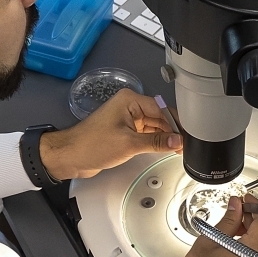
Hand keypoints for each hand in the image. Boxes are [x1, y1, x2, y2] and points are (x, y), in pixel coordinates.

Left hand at [39, 89, 181, 180]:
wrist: (70, 156)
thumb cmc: (92, 144)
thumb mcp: (129, 144)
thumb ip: (156, 142)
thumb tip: (177, 141)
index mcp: (130, 100)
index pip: (161, 109)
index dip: (176, 124)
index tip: (187, 137)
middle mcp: (129, 106)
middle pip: (159, 117)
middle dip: (172, 132)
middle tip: (185, 146)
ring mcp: (126, 119)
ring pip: (153, 127)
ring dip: (164, 138)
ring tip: (178, 150)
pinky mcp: (124, 131)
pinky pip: (145, 134)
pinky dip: (154, 142)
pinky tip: (164, 149)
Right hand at [164, 195, 257, 256]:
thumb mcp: (209, 242)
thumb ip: (227, 222)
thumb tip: (236, 206)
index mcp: (252, 254)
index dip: (255, 207)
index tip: (245, 200)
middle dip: (255, 220)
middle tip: (238, 211)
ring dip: (254, 234)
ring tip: (234, 227)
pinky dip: (252, 248)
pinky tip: (234, 243)